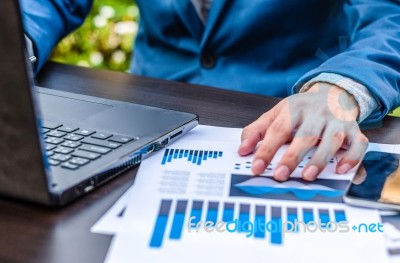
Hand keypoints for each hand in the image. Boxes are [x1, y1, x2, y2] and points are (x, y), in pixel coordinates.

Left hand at [238, 82, 368, 180]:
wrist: (331, 94)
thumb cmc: (300, 110)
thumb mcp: (275, 114)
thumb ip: (256, 131)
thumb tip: (242, 150)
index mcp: (294, 108)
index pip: (278, 129)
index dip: (266, 149)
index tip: (256, 167)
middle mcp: (316, 113)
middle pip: (305, 135)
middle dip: (292, 157)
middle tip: (280, 175)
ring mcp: (337, 121)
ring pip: (331, 139)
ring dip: (320, 159)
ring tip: (307, 176)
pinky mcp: (354, 130)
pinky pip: (358, 144)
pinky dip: (352, 157)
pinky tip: (341, 169)